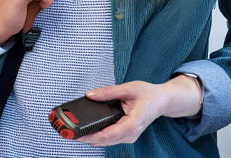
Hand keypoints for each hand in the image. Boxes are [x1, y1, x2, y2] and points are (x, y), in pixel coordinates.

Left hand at [76, 76, 202, 146]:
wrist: (162, 101)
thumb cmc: (149, 94)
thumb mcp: (128, 88)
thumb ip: (107, 92)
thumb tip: (89, 95)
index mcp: (132, 124)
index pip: (107, 135)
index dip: (89, 136)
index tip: (75, 134)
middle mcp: (130, 134)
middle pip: (103, 141)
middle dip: (85, 137)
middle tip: (67, 131)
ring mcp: (128, 137)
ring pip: (105, 142)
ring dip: (89, 137)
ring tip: (73, 130)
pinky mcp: (126, 136)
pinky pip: (109, 138)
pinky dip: (97, 135)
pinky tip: (86, 130)